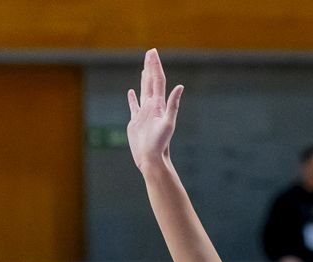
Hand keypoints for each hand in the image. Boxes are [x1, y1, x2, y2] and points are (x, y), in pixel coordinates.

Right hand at [126, 48, 183, 172]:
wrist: (152, 159)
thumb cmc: (160, 144)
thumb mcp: (168, 123)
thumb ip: (173, 104)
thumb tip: (180, 87)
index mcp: (158, 104)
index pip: (157, 80)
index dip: (155, 66)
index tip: (153, 52)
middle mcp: (152, 106)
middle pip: (151, 82)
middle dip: (150, 66)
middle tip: (150, 52)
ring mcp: (144, 113)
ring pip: (144, 91)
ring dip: (144, 78)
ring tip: (144, 67)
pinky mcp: (136, 121)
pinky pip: (134, 105)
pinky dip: (132, 98)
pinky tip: (132, 92)